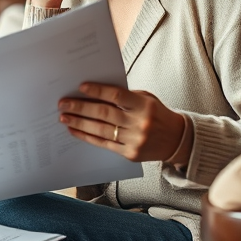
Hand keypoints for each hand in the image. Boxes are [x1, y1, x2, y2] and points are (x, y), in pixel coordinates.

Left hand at [58, 83, 187, 163]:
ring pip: (101, 130)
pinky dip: (87, 137)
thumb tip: (93, 92)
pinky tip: (75, 130)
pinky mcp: (130, 154)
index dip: (97, 91)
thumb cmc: (156, 113)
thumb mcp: (146, 99)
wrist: (176, 140)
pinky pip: (104, 144)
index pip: (116, 96)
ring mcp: (135, 140)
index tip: (80, 87)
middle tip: (63, 104)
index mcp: (144, 105)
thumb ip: (124, 96)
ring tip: (64, 117)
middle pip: (104, 114)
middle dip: (80, 108)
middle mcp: (139, 123)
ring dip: (79, 123)